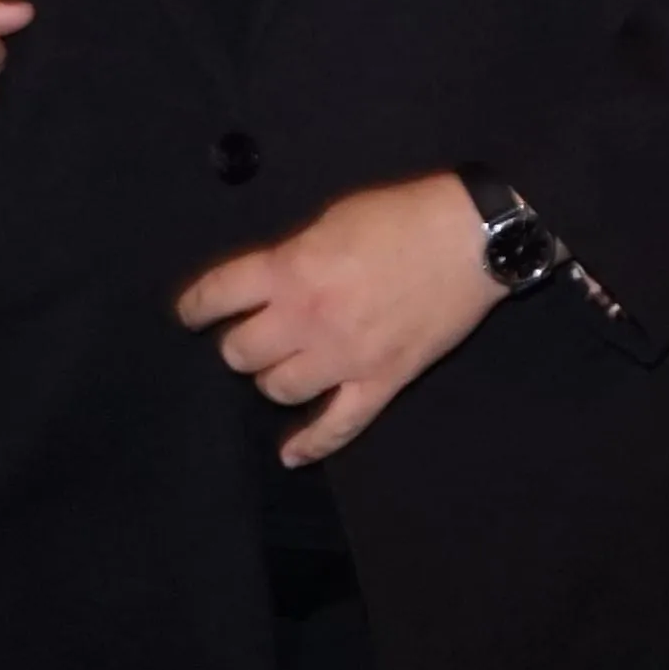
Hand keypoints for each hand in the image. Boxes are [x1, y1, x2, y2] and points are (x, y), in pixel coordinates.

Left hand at [172, 177, 507, 468]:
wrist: (476, 237)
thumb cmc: (406, 215)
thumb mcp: (335, 217)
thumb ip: (293, 255)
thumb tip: (269, 284)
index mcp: (292, 271)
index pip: (216, 297)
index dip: (194, 307)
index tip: (192, 313)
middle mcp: (309, 319)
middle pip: (240, 353)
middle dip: (242, 342)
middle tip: (260, 332)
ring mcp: (346, 356)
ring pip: (278, 389)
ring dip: (275, 377)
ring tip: (288, 363)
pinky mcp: (382, 380)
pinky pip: (339, 425)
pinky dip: (311, 445)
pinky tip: (291, 454)